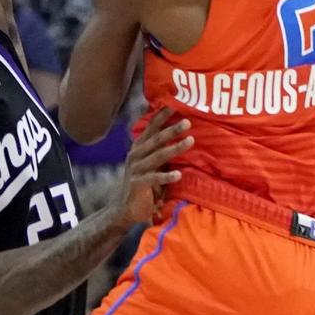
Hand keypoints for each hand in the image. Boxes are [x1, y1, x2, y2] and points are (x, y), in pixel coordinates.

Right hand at [112, 107, 192, 230]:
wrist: (124, 210)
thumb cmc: (144, 185)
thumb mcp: (151, 164)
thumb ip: (161, 150)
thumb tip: (182, 133)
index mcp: (138, 148)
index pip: (150, 128)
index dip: (161, 116)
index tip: (174, 104)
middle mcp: (135, 155)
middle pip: (155, 139)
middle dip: (172, 129)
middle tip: (188, 121)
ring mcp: (135, 170)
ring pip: (157, 156)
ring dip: (174, 148)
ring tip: (190, 141)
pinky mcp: (137, 184)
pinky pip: (154, 178)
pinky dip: (166, 176)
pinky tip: (178, 175)